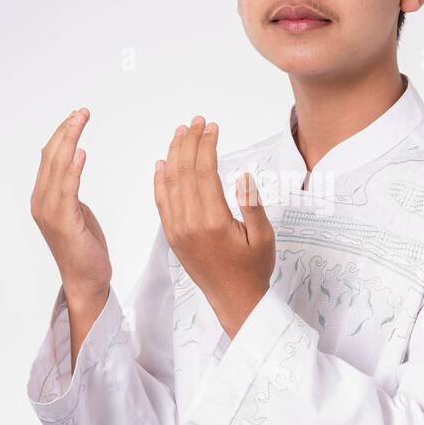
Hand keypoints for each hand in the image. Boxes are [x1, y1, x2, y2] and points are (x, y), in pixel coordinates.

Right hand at [31, 108, 112, 306]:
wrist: (87, 280)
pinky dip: (73, 169)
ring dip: (70, 141)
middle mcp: (41, 202)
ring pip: (57, 168)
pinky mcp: (63, 221)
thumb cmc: (84, 248)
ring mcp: (49, 212)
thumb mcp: (76, 212)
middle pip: (51, 157)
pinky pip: (68, 189)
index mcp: (44, 198)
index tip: (76, 117)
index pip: (50, 158)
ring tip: (81, 120)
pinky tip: (81, 153)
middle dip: (66, 131)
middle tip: (82, 112)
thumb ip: (69, 191)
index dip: (62, 135)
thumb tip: (72, 168)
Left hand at [153, 116, 275, 337]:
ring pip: (170, 184)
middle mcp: (190, 224)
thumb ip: (251, 204)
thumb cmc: (253, 269)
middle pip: (184, 172)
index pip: (204, 171)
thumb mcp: (263, 236)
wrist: (235, 302)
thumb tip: (242, 175)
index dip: (207, 145)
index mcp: (213, 221)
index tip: (212, 127)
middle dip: (189, 142)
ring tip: (180, 134)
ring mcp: (177, 230)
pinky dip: (160, 181)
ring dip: (174, 155)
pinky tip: (162, 164)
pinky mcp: (172, 237)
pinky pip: (161, 203)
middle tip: (196, 122)